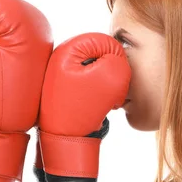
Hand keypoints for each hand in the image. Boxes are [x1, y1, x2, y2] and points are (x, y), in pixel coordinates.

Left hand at [37, 32, 130, 181]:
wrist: (63, 139)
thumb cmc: (82, 109)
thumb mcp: (110, 79)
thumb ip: (119, 59)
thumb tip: (115, 59)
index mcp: (68, 48)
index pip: (107, 42)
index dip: (116, 61)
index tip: (110, 79)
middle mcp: (62, 56)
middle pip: (102, 55)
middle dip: (110, 73)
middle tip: (103, 92)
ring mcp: (63, 72)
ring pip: (99, 70)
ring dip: (105, 84)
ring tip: (97, 100)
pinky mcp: (67, 86)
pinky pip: (92, 83)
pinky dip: (98, 93)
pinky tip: (93, 105)